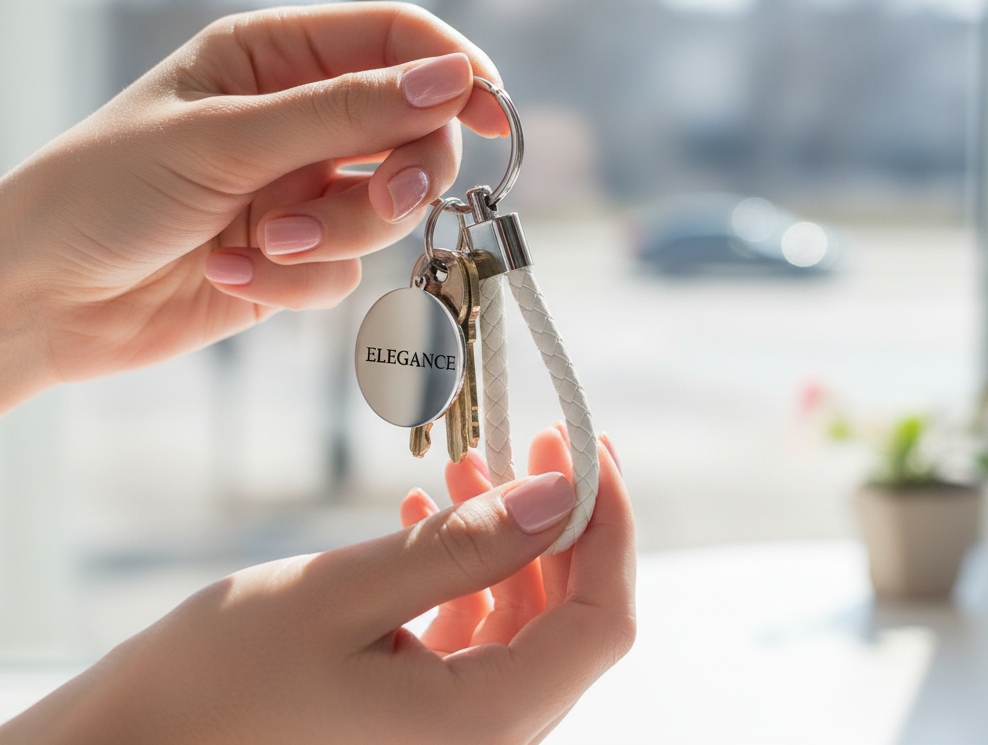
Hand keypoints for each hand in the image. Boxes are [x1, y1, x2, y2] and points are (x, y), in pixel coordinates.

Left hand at [0, 2, 509, 412]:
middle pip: (413, 132)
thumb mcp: (226, 139)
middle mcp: (297, 117)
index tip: (495, 112)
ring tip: (268, 243)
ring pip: (387, 210)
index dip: (454, 71)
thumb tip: (453, 80)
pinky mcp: (296, 256)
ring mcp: (301, 188)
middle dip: (402, 175)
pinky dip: (299, 279)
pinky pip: (347, 270)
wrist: (40, 297)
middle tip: (389, 199)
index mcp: (274, 56)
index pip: (396, 41)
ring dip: (337, 235)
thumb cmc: (104, 189)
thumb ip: (345, 113)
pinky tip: (230, 272)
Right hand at [1, 427, 633, 743]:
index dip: (611, 527)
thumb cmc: (211, 686)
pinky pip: (469, 640)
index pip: (602, 623)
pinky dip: (461, 576)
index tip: (590, 446)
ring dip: (506, 541)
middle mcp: (482, 742)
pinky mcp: (413, 720)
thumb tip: (563, 491)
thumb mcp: (342, 596)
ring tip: (469, 465)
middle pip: (569, 622)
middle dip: (561, 522)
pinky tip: (424, 515)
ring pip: (520, 625)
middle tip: (538, 438)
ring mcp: (449, 736)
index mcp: (482, 725)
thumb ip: (463, 546)